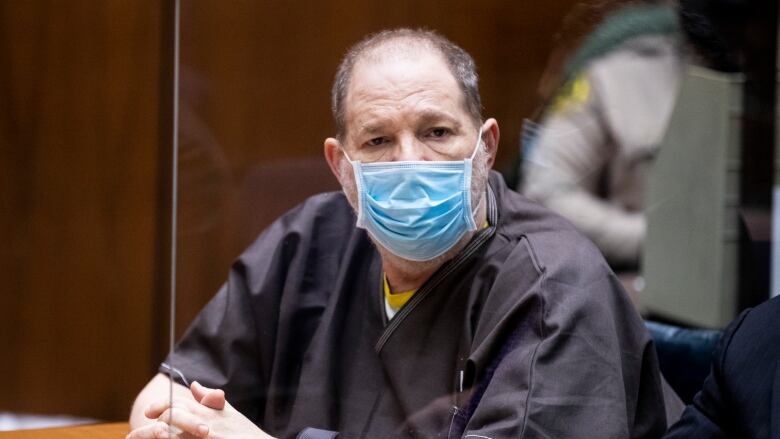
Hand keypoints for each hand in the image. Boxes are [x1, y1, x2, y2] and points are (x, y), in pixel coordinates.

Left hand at [126, 381, 273, 438]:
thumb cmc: (245, 434)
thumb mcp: (230, 414)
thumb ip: (211, 399)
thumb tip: (193, 385)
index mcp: (207, 411)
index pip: (178, 402)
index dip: (160, 405)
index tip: (148, 413)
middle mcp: (203, 423)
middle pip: (169, 418)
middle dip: (147, 430)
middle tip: (133, 437)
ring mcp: (203, 437)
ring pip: (170, 435)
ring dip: (152, 437)